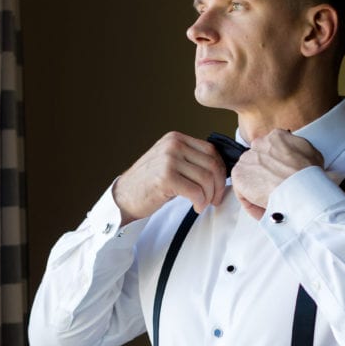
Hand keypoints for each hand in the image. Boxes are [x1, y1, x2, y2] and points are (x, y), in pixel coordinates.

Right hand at [112, 132, 226, 223]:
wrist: (124, 196)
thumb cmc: (148, 183)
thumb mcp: (169, 162)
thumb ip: (190, 159)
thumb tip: (218, 170)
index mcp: (175, 138)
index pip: (211, 150)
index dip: (220, 171)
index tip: (219, 186)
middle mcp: (173, 145)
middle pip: (212, 164)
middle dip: (218, 185)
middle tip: (215, 199)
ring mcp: (168, 160)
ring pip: (206, 178)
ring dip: (209, 196)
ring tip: (203, 203)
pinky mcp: (166, 178)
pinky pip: (195, 191)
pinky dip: (200, 202)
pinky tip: (196, 207)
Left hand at [232, 130, 323, 219]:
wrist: (301, 187)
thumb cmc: (309, 174)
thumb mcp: (311, 152)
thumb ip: (297, 150)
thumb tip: (294, 156)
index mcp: (276, 136)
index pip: (269, 150)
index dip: (274, 167)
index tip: (279, 177)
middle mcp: (259, 144)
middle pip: (257, 162)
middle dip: (264, 177)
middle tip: (274, 191)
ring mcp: (247, 159)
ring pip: (248, 176)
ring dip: (257, 190)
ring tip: (270, 203)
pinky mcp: (239, 175)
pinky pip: (242, 192)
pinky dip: (251, 203)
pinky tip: (264, 209)